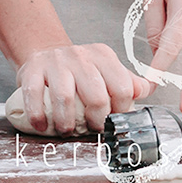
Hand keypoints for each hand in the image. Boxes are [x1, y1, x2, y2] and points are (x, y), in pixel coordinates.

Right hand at [16, 44, 149, 135]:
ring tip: (67, 130)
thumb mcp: (106, 69)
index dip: (120, 111)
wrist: (45, 52)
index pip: (122, 87)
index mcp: (103, 56)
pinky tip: (42, 125)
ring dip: (66, 124)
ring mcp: (55, 62)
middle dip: (96, 120)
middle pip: (96, 96)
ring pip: (65, 99)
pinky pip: (34, 96)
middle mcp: (80, 56)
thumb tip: (149, 90)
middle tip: (93, 128)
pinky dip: (39, 116)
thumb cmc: (80, 69)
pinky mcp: (32, 69)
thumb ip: (128, 81)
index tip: (114, 121)